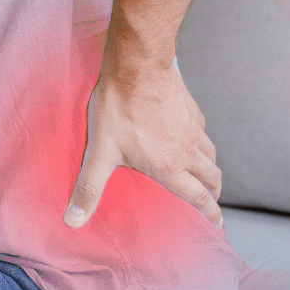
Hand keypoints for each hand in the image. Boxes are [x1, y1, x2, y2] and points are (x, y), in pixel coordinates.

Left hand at [64, 64, 222, 229]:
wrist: (137, 66)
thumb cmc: (119, 108)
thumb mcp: (100, 153)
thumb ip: (88, 188)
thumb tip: (73, 221)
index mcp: (169, 167)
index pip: (198, 197)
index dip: (210, 213)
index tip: (217, 224)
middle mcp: (187, 150)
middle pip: (212, 177)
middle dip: (214, 193)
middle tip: (213, 201)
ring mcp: (192, 127)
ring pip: (210, 154)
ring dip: (211, 168)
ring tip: (206, 174)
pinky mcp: (190, 108)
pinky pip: (203, 130)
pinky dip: (202, 141)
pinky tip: (192, 137)